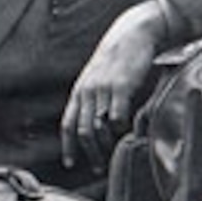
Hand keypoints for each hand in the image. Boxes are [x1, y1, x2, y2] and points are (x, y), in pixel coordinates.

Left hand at [60, 4, 167, 166]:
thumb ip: (94, 98)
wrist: (133, 33)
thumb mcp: (98, 78)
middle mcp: (87, 91)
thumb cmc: (119, 58)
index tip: (70, 164)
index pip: (68, 124)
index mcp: (80, 91)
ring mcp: (102, 89)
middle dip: (89, 152)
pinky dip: (120, 131)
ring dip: (105, 146)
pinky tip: (127, 136)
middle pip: (82, 131)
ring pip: (97, 127)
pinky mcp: (121, 86)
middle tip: (98, 167)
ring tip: (113, 157)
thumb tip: (95, 123)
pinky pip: (116, 117)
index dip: (68, 146)